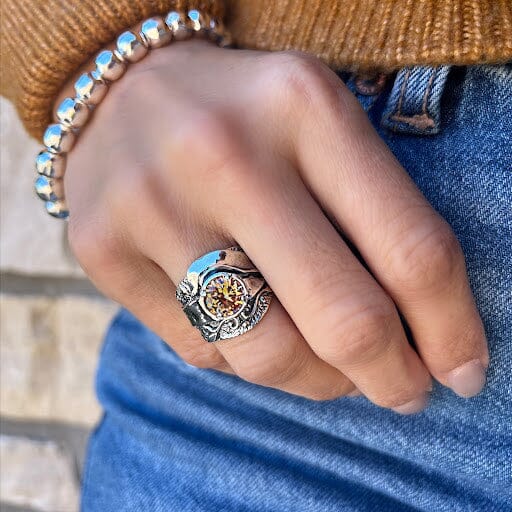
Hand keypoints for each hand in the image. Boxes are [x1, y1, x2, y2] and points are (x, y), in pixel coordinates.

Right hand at [64, 40, 487, 411]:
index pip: (410, 248)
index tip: (462, 369)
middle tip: (406, 391)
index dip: (450, 329)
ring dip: (319, 381)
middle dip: (391, 377)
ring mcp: (154, 207)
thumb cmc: (243, 114)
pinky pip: (204, 351)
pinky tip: (258, 331)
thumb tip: (421, 335)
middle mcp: (226, 157)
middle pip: (341, 318)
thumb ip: (373, 217)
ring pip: (266, 354)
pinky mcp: (103, 252)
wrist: (124, 90)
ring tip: (334, 371)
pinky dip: (248, 359)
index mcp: (304, 108)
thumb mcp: (320, 126)